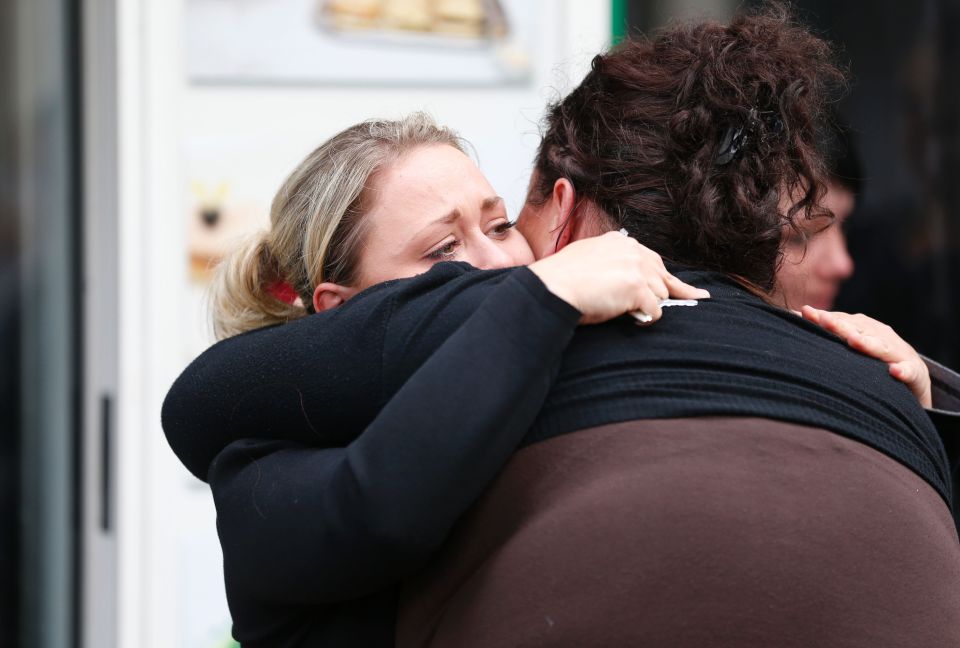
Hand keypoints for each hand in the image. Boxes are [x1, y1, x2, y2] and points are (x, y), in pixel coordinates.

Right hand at [529, 231, 709, 324]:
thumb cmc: (561, 282)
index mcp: (618, 242)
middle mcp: (630, 249)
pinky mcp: (637, 287)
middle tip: (700, 297)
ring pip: (659, 295)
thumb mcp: (586, 261)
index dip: (664, 275)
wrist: (550, 289)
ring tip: (624, 311)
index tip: (684, 285)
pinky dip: (644, 319)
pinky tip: (631, 319)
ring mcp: (635, 267)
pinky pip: (654, 311)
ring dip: (646, 307)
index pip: (651, 259)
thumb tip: (620, 280)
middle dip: (677, 290)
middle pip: (662, 276)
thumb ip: (608, 264)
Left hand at [801, 305, 930, 407]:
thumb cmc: (870, 357)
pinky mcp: (912, 371)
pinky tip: (895, 372)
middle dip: (840, 325)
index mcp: (860, 328)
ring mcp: (896, 352)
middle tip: (824, 320)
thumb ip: (824, 332)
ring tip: (855, 342)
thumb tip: (789, 315)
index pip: (839, 321)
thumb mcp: (849, 343)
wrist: (911, 372)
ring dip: (868, 344)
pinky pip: (908, 371)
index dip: (822, 318)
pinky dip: (903, 371)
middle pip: (857, 330)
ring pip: (881, 347)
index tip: (804, 313)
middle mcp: (878, 335)